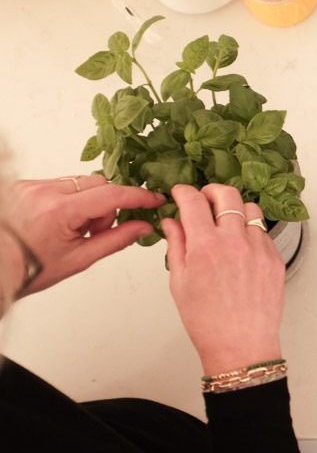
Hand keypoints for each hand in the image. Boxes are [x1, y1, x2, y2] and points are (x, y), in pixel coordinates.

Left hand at [5, 176, 164, 296]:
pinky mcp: (26, 185)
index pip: (111, 195)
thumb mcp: (78, 259)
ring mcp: (33, 186)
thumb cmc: (29, 269)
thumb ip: (116, 240)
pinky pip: (63, 184)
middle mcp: (44, 192)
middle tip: (95, 231)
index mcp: (58, 211)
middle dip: (107, 205)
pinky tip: (60, 221)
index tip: (154, 199)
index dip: (138, 197)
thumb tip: (144, 227)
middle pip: (99, 184)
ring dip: (89, 202)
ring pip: (82, 183)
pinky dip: (71, 200)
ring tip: (74, 229)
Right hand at [162, 184, 284, 375]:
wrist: (241, 344)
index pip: (193, 201)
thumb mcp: (180, 282)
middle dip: (212, 191)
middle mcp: (234, 241)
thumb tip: (171, 222)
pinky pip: (263, 232)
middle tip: (204, 200)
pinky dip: (250, 232)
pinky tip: (240, 246)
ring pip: (250, 209)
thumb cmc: (206, 320)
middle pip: (227, 194)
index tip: (180, 193)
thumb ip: (177, 245)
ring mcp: (258, 248)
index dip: (184, 192)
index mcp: (205, 246)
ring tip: (225, 223)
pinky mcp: (275, 258)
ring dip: (235, 210)